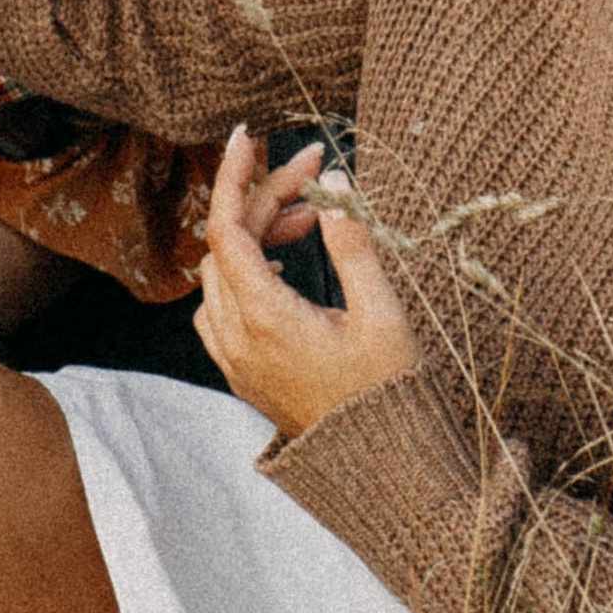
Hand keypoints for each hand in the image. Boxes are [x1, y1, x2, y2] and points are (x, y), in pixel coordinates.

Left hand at [193, 122, 420, 436]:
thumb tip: (334, 184)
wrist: (384, 477)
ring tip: (310, 219)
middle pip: (228, 244)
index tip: (246, 135)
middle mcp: (235, 337)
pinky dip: (249, 271)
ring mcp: (233, 358)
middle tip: (315, 176)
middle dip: (267, 200)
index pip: (226, 227)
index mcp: (262, 318)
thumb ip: (353, 246)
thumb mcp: (382, 316)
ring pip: (223, 272)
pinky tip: (287, 265)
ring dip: (260, 235)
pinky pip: (224, 304)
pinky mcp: (242, 372)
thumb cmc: (388, 400)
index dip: (233, 175)